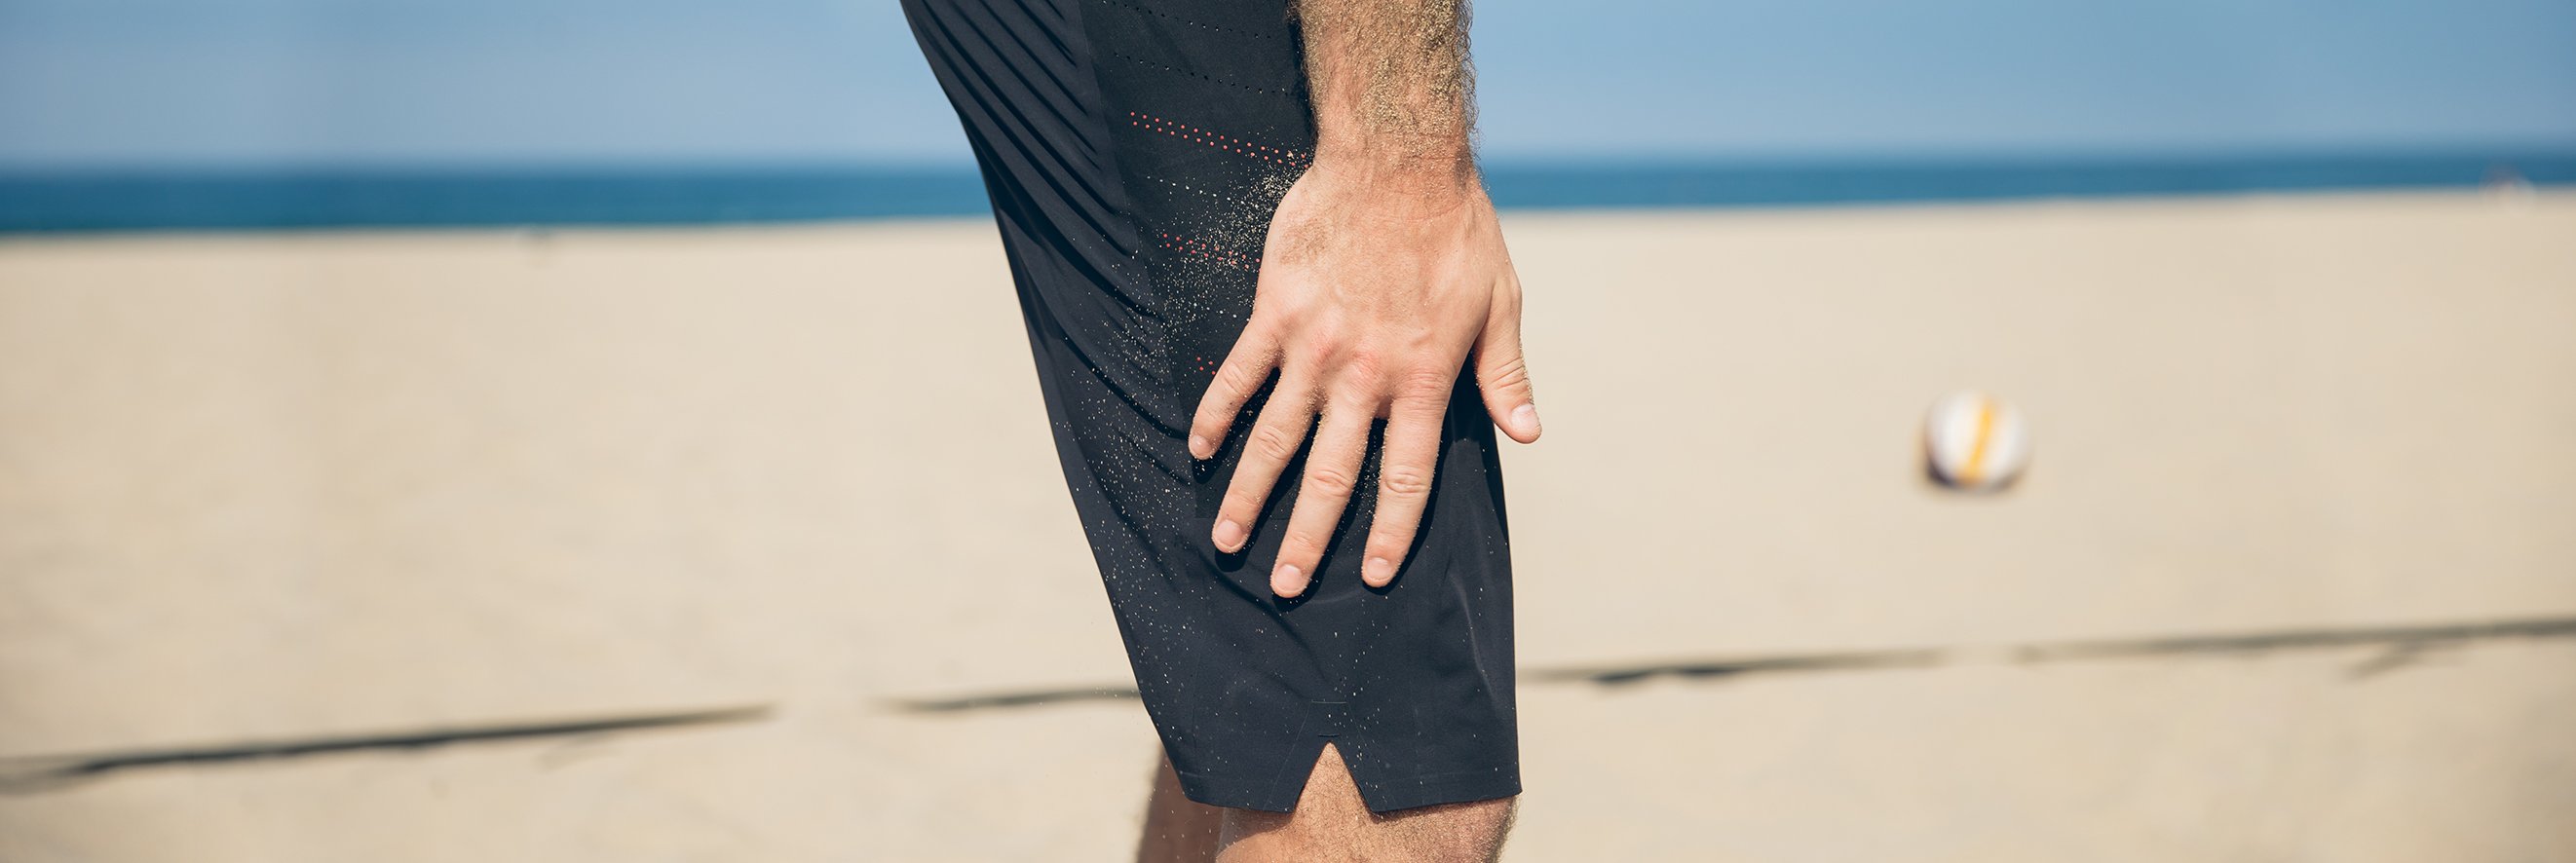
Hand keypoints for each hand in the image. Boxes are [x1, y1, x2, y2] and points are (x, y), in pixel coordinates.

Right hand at [1188, 157, 1541, 597]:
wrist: (1396, 160)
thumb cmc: (1456, 230)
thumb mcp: (1499, 303)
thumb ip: (1503, 374)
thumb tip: (1527, 433)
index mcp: (1421, 379)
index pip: (1404, 476)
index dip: (1389, 531)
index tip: (1371, 576)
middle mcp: (1363, 375)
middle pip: (1330, 474)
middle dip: (1306, 537)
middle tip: (1284, 586)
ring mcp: (1312, 346)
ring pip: (1273, 437)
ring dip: (1249, 493)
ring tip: (1227, 540)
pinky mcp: (1275, 312)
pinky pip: (1238, 375)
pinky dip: (1217, 414)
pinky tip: (1201, 450)